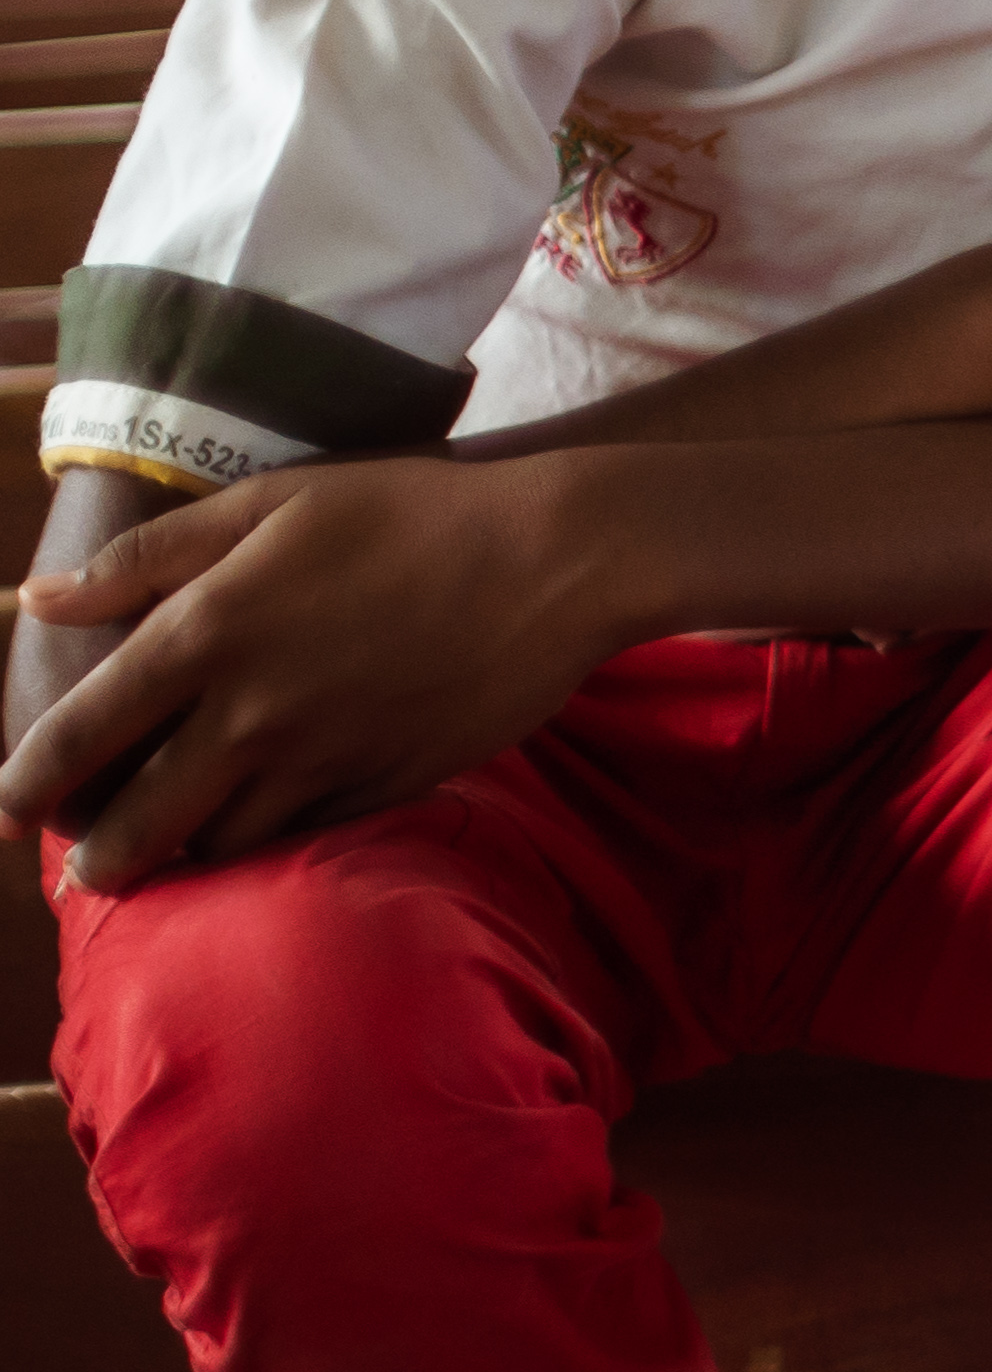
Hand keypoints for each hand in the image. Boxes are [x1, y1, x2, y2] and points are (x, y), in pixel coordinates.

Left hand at [11, 460, 623, 893]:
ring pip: (221, 845)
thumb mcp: (272, 502)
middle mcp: (250, 712)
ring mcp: (322, 758)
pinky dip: (270, 844)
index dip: (27, 780)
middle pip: (140, 822)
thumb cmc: (412, 512)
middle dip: (100, 861)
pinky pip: (303, 837)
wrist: (558, 560)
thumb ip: (150, 556)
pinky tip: (265, 828)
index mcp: (206, 633)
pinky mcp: (386, 784)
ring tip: (176, 853)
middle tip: (90, 869)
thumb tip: (40, 598)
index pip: (80, 732)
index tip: (8, 807)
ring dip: (185, 857)